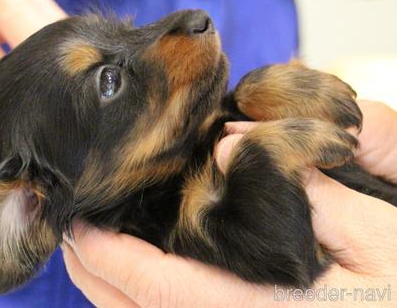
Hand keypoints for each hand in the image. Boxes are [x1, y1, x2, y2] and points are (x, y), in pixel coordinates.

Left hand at [61, 100, 396, 306]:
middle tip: (75, 234)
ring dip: (113, 287)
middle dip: (95, 273)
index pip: (155, 288)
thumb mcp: (376, 233)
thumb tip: (229, 149)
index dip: (107, 257)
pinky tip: (144, 272)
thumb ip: (305, 190)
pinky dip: (143, 298)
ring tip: (96, 249)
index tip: (78, 228)